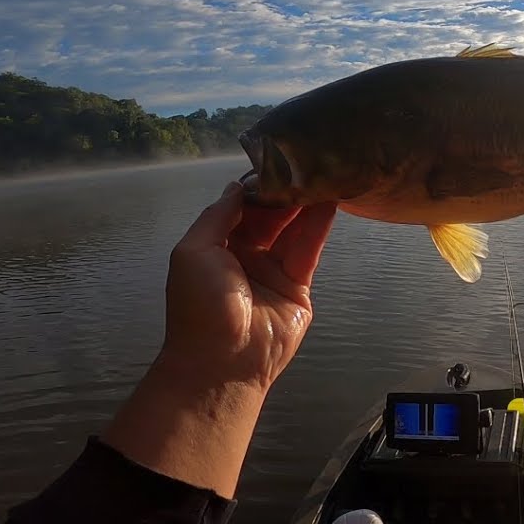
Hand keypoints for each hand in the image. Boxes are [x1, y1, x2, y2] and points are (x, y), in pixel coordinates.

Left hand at [157, 182, 336, 390]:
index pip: (239, 209)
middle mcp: (244, 256)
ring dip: (305, 203)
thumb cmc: (200, 303)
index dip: (255, 188)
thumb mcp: (194, 250)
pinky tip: (329, 200)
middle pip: (268, 216)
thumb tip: (238, 186)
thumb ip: (218, 215)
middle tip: (304, 164)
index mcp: (215, 247)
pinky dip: (318, 225)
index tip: (273, 163)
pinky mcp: (298, 285)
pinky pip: (307, 250)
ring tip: (323, 173)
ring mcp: (272, 271)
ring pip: (291, 230)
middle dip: (283, 192)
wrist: (222, 361)